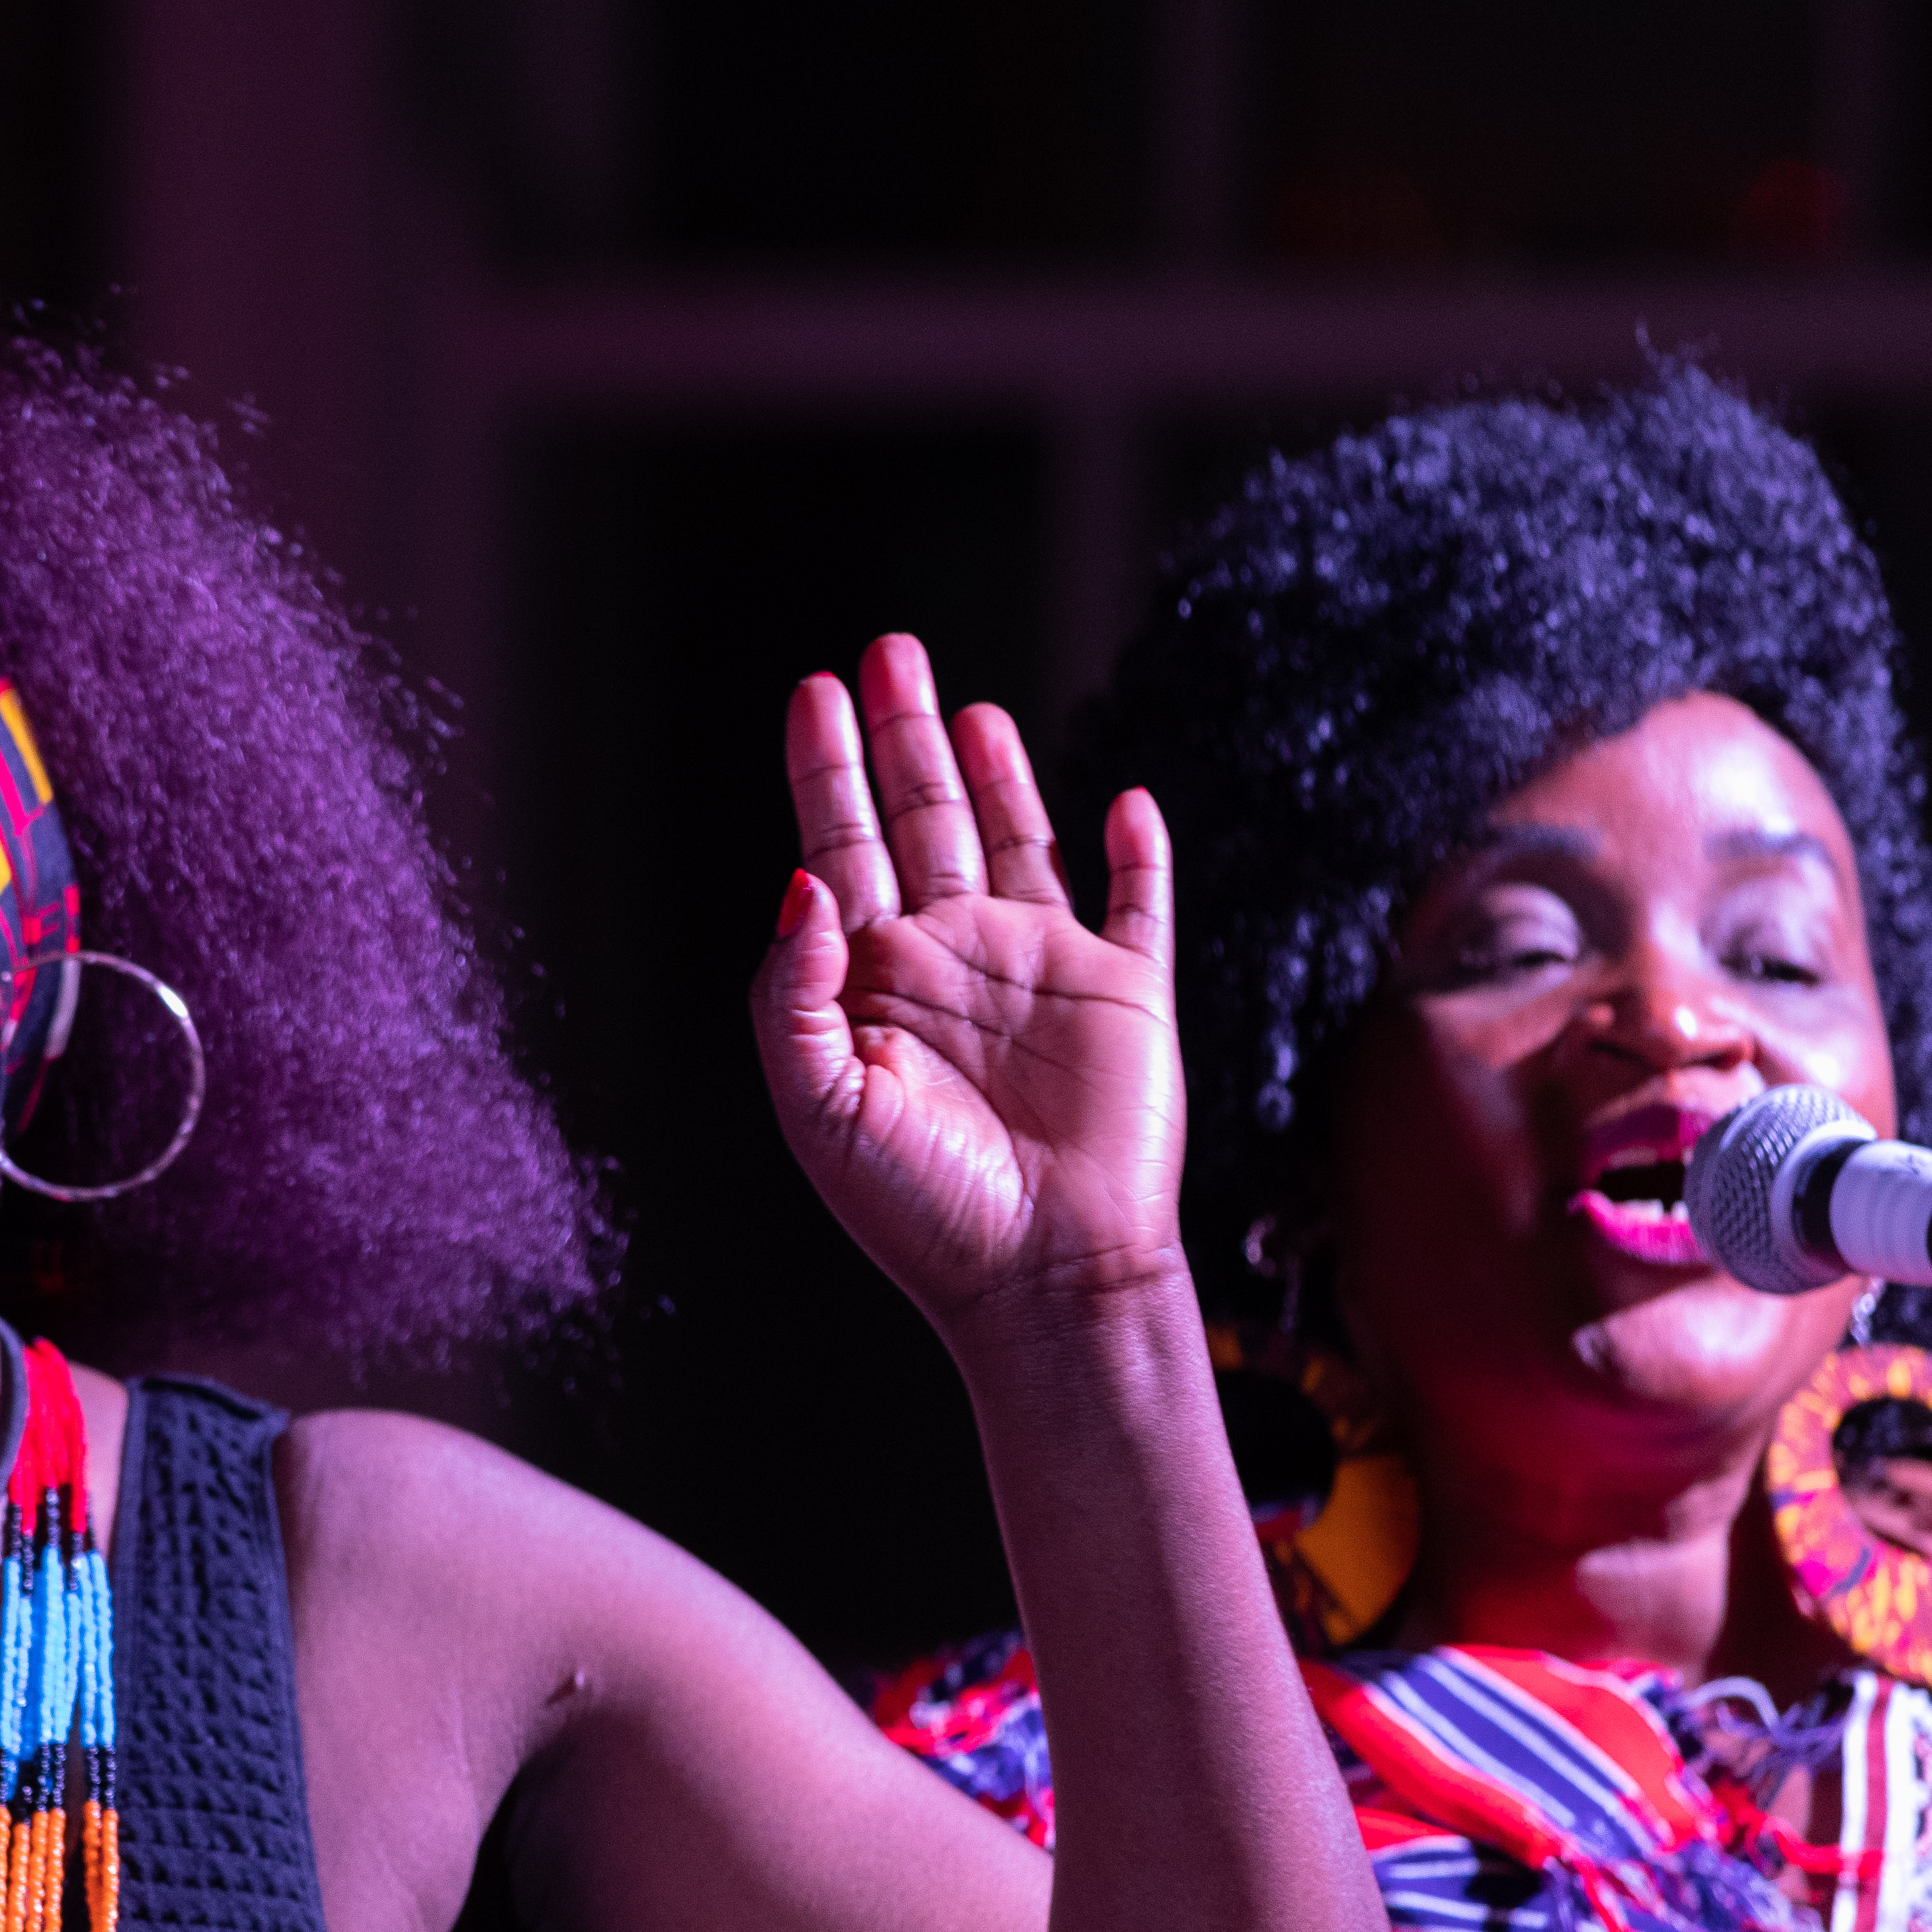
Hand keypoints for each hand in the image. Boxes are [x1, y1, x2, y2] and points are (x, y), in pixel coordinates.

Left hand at [756, 635, 1185, 1337]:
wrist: (1041, 1279)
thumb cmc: (922, 1210)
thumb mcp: (819, 1104)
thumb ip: (794, 988)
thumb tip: (801, 880)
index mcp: (872, 981)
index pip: (839, 845)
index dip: (827, 769)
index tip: (814, 692)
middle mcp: (952, 960)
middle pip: (919, 817)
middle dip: (900, 736)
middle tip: (883, 651)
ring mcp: (1040, 970)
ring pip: (1014, 838)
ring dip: (995, 769)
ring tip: (964, 703)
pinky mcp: (1126, 996)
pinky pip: (1138, 904)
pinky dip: (1136, 850)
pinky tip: (1126, 800)